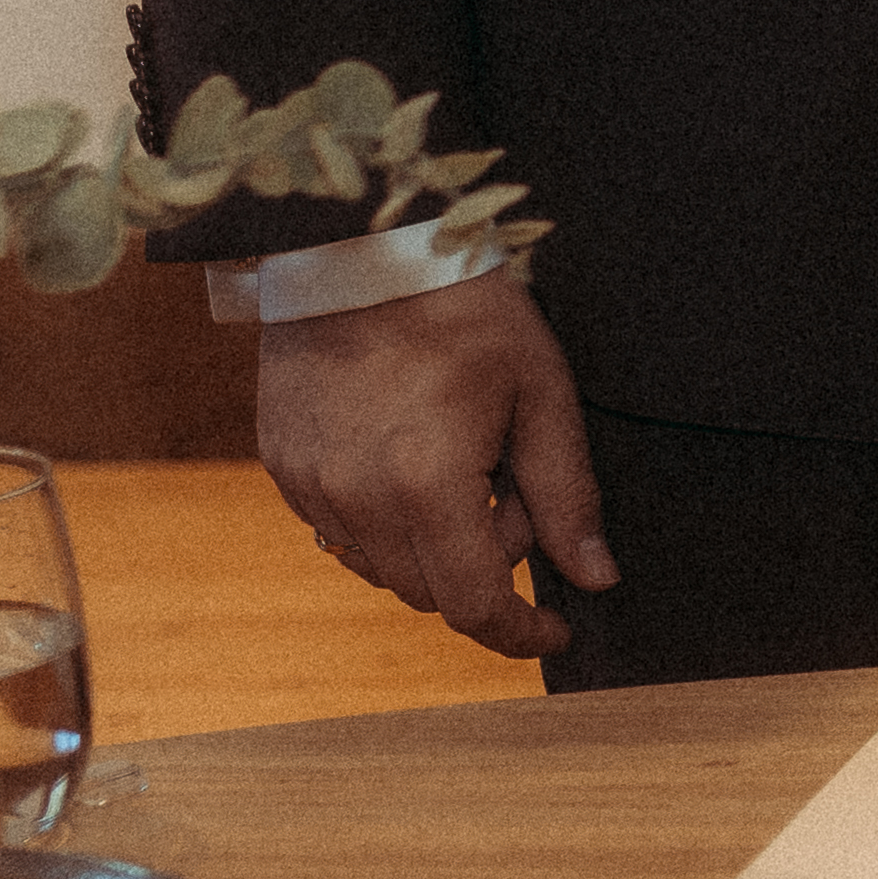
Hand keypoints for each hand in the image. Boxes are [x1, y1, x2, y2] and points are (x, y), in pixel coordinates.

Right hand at [253, 275, 613, 660]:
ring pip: (380, 569)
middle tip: (509, 487)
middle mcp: (357, 500)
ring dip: (430, 545)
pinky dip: (382, 520)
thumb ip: (567, 495)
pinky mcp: (283, 467)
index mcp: (426, 485)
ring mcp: (310, 486)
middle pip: (428, 593)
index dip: (519, 631)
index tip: (553, 629)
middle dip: (483, 564)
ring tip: (459, 461)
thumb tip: (594, 579)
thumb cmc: (462, 311)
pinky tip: (407, 457)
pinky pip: (339, 532)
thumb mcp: (539, 393)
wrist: (359, 247)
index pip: (473, 604)